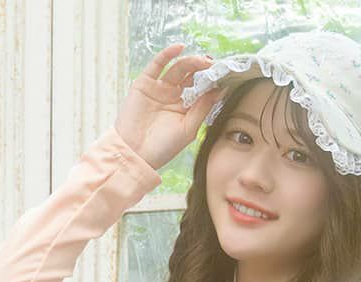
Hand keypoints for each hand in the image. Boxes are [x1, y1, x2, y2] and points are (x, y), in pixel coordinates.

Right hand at [113, 43, 223, 171]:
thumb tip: (220, 90)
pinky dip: (168, 54)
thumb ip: (203, 109)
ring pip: (178, 68)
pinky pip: (157, 64)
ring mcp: (159, 88)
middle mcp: (173, 96)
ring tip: (203, 60)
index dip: (212, 81)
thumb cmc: (162, 148)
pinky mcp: (145, 83)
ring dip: (191, 61)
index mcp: (185, 108)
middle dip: (203, 69)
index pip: (201, 89)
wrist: (136, 154)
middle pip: (191, 76)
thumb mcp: (188, 129)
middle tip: (214, 66)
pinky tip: (180, 48)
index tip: (224, 75)